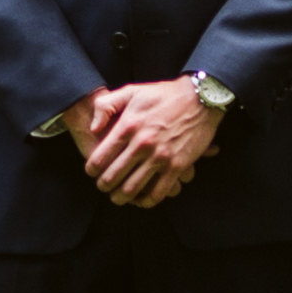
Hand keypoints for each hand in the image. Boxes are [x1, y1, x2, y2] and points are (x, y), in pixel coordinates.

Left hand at [70, 78, 225, 210]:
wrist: (200, 98)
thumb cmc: (163, 94)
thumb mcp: (131, 91)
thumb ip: (105, 105)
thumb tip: (93, 129)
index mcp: (128, 126)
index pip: (100, 158)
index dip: (92, 170)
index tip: (92, 172)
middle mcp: (142, 144)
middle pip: (112, 177)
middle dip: (103, 186)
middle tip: (103, 187)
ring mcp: (160, 157)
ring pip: (132, 189)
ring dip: (121, 198)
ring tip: (118, 196)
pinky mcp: (177, 166)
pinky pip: (157, 194)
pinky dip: (145, 201)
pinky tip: (140, 200)